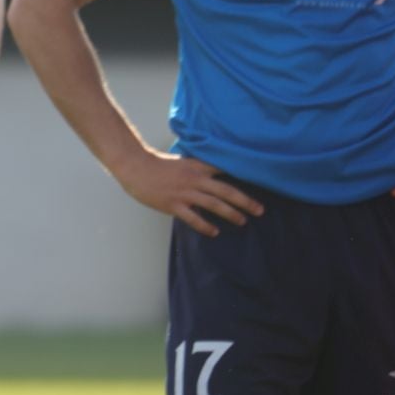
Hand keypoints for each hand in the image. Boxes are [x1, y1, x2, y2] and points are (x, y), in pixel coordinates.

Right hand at [108, 148, 263, 237]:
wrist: (135, 167)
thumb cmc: (156, 164)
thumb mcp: (182, 162)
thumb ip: (197, 169)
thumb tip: (213, 177)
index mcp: (197, 166)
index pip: (225, 171)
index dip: (242, 177)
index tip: (260, 185)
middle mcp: (194, 179)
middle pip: (226, 191)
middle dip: (245, 201)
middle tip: (260, 210)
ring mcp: (184, 193)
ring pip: (214, 204)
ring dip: (231, 214)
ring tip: (243, 221)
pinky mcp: (173, 205)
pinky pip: (193, 218)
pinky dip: (205, 226)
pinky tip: (214, 232)